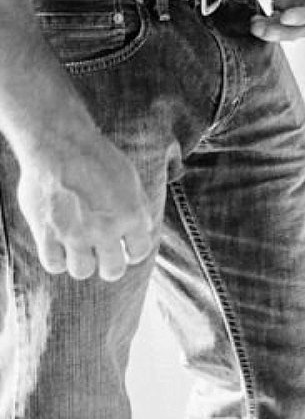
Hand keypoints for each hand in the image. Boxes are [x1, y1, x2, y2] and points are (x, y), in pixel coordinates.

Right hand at [12, 130, 160, 281]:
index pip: (139, 251)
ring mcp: (75, 235)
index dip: (133, 251)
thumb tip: (144, 228)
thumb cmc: (97, 157)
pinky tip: (60, 248)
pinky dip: (58, 260)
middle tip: (105, 257)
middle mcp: (106, 230)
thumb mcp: (130, 179)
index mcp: (131, 215)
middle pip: (112, 270)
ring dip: (83, 263)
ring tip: (81, 252)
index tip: (126, 249)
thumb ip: (137, 206)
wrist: (61, 147)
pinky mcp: (47, 235)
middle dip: (111, 266)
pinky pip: (54, 264)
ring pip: (83, 271)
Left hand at [254, 0, 304, 41]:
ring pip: (289, 28)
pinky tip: (254, 22)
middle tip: (265, 30)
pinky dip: (266, 25)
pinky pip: (276, 21)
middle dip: (285, 31)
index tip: (285, 17)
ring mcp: (300, 4)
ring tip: (255, 27)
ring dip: (273, 31)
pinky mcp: (285, 4)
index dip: (303, 15)